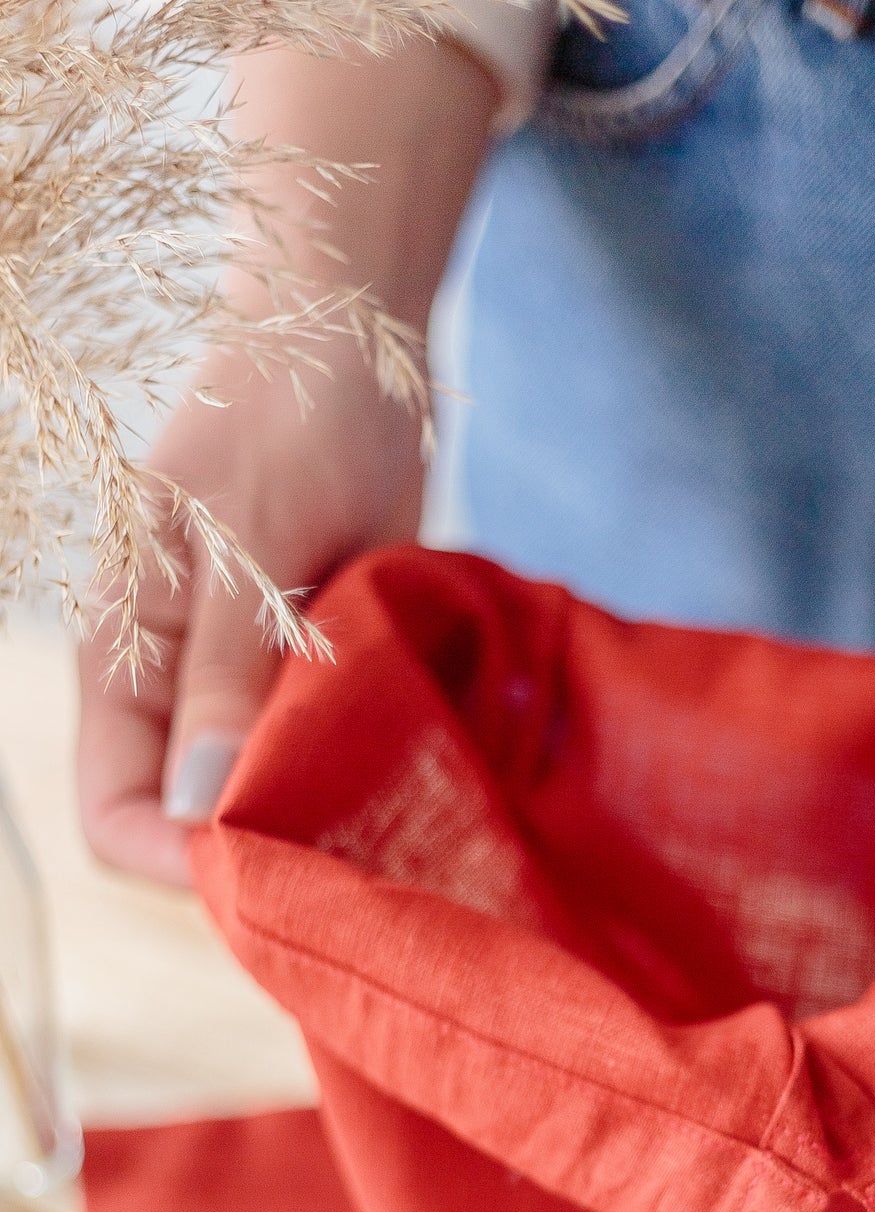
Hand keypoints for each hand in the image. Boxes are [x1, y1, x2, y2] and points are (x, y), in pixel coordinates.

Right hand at [76, 35, 497, 886]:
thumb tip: (198, 809)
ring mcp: (244, 685)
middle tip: (362, 855)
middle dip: (265, 852)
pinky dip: (364, 775)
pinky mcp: (309, 672)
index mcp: (124, 659)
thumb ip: (227, 679)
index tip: (280, 870)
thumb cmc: (291, 417)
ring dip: (325, 819)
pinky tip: (418, 767)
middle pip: (190, 825)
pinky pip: (322, 757)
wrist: (352, 337)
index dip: (182, 860)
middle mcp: (174, 690)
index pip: (115, 813)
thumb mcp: (253, 546)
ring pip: (263, 802)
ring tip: (399, 813)